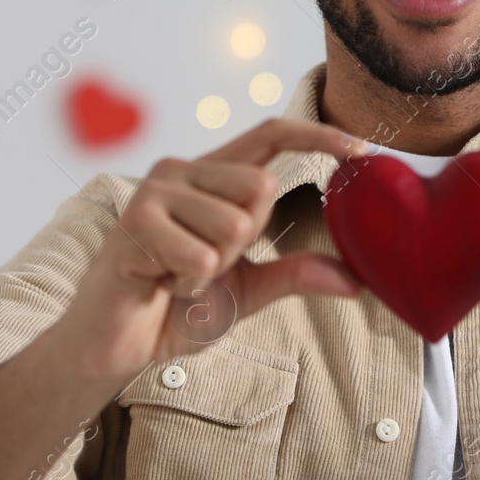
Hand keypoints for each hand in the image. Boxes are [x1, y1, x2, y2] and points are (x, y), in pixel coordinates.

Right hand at [50, 119, 371, 386]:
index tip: (361, 149)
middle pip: (262, 187)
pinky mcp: (136, 219)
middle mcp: (184, 170)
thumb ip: (295, 274)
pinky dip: (190, 284)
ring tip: (179, 275)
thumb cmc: (176, 308)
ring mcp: (157, 189)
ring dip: (216, 268)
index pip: (271, 135)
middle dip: (247, 241)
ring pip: (235, 225)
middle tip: (206, 264)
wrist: (118, 344)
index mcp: (212, 176)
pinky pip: (201, 257)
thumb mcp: (249, 289)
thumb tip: (355, 279)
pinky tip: (161, 283)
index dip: (316, 136)